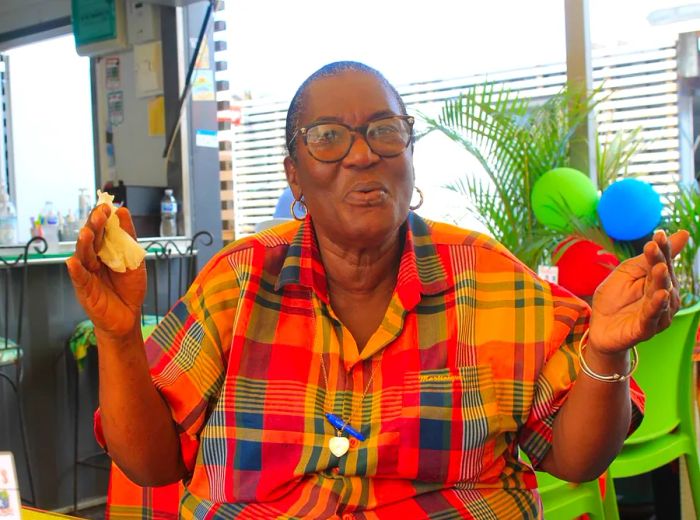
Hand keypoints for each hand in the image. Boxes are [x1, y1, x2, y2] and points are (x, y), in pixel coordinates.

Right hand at [66, 204, 146, 338]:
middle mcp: (93, 259)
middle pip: (91, 239)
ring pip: (83, 256)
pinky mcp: (85, 290)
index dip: (102, 218)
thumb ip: (128, 237)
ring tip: (87, 232)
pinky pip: (79, 279)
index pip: (101, 230)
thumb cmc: (129, 288)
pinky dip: (76, 270)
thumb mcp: (134, 260)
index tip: (107, 206)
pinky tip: (73, 262)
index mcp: (104, 250)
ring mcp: (87, 274)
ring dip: (84, 244)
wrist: (129, 315)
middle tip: (100, 213)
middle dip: (94, 225)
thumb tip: (123, 211)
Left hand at [588, 230, 688, 354]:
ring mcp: (657, 313)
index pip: (662, 261)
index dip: (662, 249)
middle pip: (663, 277)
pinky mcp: (646, 328)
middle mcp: (664, 297)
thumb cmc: (614, 299)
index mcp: (657, 280)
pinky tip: (661, 294)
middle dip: (659, 261)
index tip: (659, 234)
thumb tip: (682, 234)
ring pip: (662, 296)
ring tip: (660, 267)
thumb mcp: (626, 274)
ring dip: (661, 281)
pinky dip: (657, 305)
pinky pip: (653, 316)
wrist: (598, 327)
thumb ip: (648, 257)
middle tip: (655, 246)